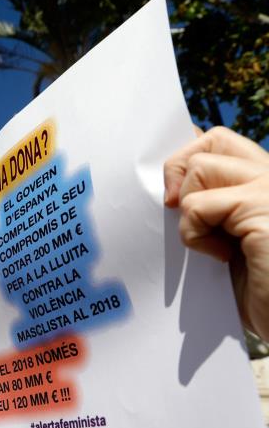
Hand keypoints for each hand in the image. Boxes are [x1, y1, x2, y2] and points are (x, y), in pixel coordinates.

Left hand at [164, 126, 268, 339]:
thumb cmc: (259, 288)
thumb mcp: (225, 239)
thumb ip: (208, 207)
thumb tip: (168, 186)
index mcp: (265, 179)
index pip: (219, 140)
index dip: (187, 154)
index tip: (170, 189)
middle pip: (211, 139)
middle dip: (180, 171)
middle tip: (179, 210)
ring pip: (199, 167)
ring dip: (190, 210)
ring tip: (214, 242)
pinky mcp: (261, 208)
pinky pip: (196, 206)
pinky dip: (195, 236)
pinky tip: (223, 257)